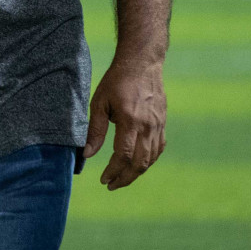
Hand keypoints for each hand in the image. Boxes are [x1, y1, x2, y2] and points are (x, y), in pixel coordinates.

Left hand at [84, 55, 166, 189]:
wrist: (142, 64)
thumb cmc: (116, 81)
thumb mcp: (99, 102)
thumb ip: (95, 130)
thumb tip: (87, 154)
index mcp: (130, 120)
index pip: (124, 155)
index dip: (114, 171)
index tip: (104, 180)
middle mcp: (147, 126)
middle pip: (140, 163)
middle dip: (125, 178)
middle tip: (111, 185)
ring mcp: (158, 126)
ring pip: (151, 159)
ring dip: (136, 173)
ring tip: (121, 178)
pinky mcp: (162, 123)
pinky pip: (158, 149)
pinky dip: (148, 161)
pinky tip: (138, 164)